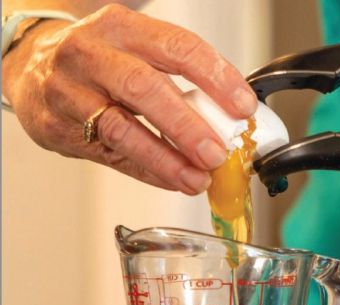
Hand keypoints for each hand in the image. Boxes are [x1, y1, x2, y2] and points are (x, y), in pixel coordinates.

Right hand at [2, 4, 256, 193]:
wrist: (32, 65)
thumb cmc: (100, 59)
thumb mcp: (137, 49)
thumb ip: (179, 76)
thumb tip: (229, 117)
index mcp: (122, 28)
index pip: (177, 47)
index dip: (216, 78)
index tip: (243, 107)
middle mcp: (91, 54)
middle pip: (144, 87)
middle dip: (187, 125)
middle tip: (216, 152)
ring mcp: (69, 91)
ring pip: (121, 128)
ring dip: (166, 158)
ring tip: (197, 177)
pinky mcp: (57, 126)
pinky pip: (110, 154)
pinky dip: (147, 170)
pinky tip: (173, 178)